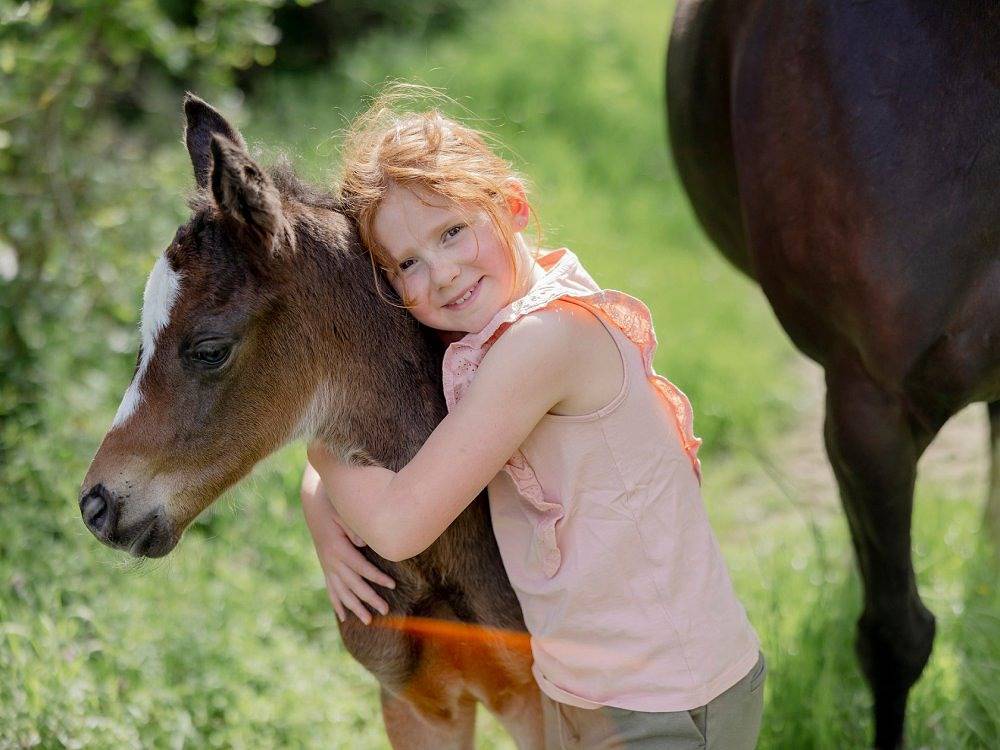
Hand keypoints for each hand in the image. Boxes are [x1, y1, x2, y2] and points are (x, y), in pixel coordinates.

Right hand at [300, 461, 395, 623]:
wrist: (315, 506)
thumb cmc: (333, 507)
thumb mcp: (342, 512)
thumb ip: (353, 527)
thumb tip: (363, 542)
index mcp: (338, 549)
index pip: (361, 567)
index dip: (376, 577)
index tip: (392, 585)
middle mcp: (331, 561)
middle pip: (353, 584)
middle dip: (370, 598)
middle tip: (385, 610)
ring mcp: (327, 566)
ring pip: (342, 592)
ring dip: (355, 607)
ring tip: (369, 621)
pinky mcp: (326, 567)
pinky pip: (332, 589)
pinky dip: (338, 603)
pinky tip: (344, 616)